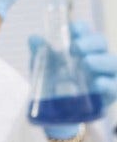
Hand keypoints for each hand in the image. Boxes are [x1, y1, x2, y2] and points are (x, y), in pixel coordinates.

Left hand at [29, 22, 116, 138]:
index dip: (80, 28)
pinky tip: (97, 83)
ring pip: (112, 62)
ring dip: (100, 60)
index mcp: (81, 48)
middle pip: (100, 43)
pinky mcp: (109, 94)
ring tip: (86, 62)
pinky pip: (113, 87)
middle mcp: (96, 57)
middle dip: (89, 42)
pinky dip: (106, 84)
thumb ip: (40, 53)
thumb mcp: (43, 69)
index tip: (70, 29)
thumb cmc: (53, 84)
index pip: (85, 31)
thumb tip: (33, 38)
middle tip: (75, 47)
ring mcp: (105, 75)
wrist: (56, 113)